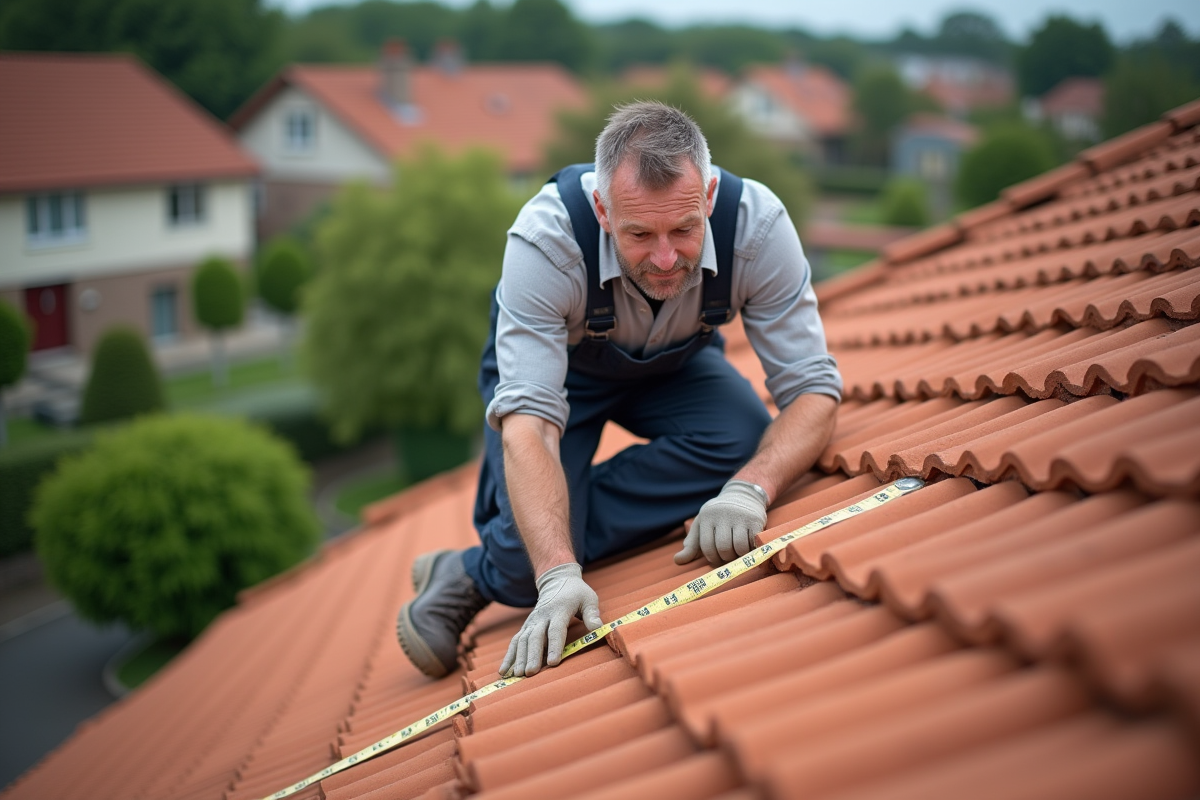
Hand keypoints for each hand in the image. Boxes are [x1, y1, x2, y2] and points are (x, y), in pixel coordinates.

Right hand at [500, 562, 601, 676]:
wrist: (557, 580)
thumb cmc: (577, 593)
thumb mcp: (589, 599)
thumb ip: (592, 613)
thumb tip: (598, 628)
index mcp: (559, 610)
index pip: (556, 629)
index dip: (554, 645)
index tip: (553, 662)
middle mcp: (542, 616)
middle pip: (536, 637)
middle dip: (532, 656)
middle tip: (531, 673)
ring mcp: (532, 621)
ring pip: (522, 640)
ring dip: (519, 658)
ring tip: (517, 675)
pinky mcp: (526, 627)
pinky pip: (515, 642)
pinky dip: (509, 656)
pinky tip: (504, 671)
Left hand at [674, 480, 768, 566]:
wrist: (742, 495)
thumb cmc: (718, 516)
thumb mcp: (702, 525)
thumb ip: (691, 544)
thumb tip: (677, 561)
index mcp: (707, 516)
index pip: (707, 546)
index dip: (712, 558)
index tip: (717, 560)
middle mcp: (723, 514)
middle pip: (723, 548)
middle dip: (726, 558)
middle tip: (728, 557)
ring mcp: (740, 516)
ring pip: (740, 547)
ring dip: (739, 555)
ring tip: (738, 553)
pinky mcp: (755, 520)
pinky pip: (753, 543)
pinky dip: (751, 550)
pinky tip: (748, 546)